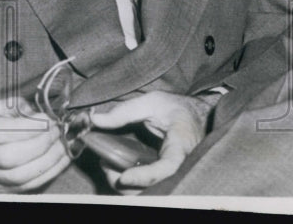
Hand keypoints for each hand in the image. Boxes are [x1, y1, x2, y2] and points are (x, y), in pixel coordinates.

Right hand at [0, 97, 70, 191]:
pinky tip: (62, 157)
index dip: (30, 128)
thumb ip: (27, 111)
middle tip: (58, 131)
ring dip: (48, 160)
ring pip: (19, 176)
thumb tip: (51, 120)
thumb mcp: (9, 103)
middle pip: (8, 158)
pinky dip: (50, 172)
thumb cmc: (0, 115)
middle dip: (41, 144)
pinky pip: (27, 186)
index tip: (49, 120)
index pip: (1, 133)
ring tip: (62, 143)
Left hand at [90, 90, 218, 189]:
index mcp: (181, 144)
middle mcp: (180, 165)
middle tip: (105, 164)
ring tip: (107, 164)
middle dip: (125, 183)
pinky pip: (146, 187)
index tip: (124, 177)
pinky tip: (116, 168)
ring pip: (148, 192)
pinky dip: (128, 183)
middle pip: (153, 187)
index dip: (146, 176)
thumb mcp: (153, 101)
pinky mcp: (163, 177)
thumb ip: (125, 111)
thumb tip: (96, 120)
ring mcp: (171, 174)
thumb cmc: (178, 108)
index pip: (168, 167)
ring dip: (123, 185)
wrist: (196, 115)